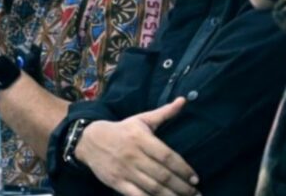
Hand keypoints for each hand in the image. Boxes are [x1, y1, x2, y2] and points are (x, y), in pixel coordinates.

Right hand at [76, 98, 199, 195]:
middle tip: (195, 194)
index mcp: (141, 138)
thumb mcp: (141, 119)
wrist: (89, 140)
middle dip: (182, 187)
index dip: (183, 169)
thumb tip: (183, 100)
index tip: (195, 178)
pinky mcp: (116, 182)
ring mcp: (124, 170)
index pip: (167, 156)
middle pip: (162, 175)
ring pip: (152, 188)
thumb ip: (164, 113)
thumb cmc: (122, 130)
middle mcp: (133, 155)